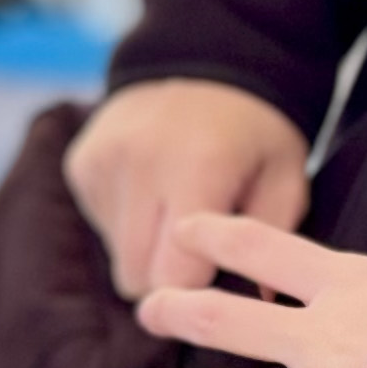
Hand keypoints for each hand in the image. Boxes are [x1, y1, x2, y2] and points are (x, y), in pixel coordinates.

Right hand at [66, 78, 310, 299]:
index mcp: (198, 168)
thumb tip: (260, 304)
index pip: (174, 275)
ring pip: (119, 259)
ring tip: (176, 220)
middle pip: (138, 276)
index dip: (195, 295)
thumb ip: (271, 240)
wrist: (205, 64)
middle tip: (199, 262)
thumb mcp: (285, 177)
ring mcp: (103, 163)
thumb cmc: (253, 135)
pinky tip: (152, 195)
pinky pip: (102, 228)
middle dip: (169, 282)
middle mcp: (140, 164)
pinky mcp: (81, 165)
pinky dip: (127, 226)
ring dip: (148, 255)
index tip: (214, 293)